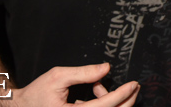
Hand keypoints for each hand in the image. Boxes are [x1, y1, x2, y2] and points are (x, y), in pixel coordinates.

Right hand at [11, 63, 139, 106]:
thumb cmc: (36, 94)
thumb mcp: (57, 77)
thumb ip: (83, 73)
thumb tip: (106, 68)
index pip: (105, 106)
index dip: (122, 94)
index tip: (133, 84)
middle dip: (126, 101)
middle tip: (133, 87)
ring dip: (112, 102)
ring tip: (98, 85)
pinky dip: (102, 105)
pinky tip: (93, 94)